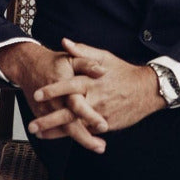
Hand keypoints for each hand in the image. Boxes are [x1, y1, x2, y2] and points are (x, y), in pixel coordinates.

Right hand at [0, 42, 107, 152]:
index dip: (91, 117)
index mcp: (65, 87)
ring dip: (80, 139)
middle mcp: (56, 102)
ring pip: (64, 130)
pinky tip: (82, 141)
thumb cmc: (54, 62)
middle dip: (86, 138)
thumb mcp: (72, 58)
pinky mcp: (43, 114)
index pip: (78, 106)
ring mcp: (48, 111)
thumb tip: (102, 71)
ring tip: (97, 146)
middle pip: (71, 125)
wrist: (29, 66)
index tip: (104, 126)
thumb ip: (88, 63)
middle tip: (101, 146)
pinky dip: (68, 137)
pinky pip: (55, 129)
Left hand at [31, 38, 165, 134]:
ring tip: (40, 135)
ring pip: (75, 126)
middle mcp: (95, 99)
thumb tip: (65, 42)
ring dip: (56, 132)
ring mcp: (100, 114)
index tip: (38, 94)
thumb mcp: (104, 57)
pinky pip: (87, 132)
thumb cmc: (123, 72)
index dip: (53, 90)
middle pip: (69, 111)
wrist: (146, 90)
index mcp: (92, 81)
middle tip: (32, 124)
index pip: (69, 86)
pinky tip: (57, 137)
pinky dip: (73, 135)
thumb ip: (82, 51)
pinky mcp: (106, 125)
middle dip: (50, 119)